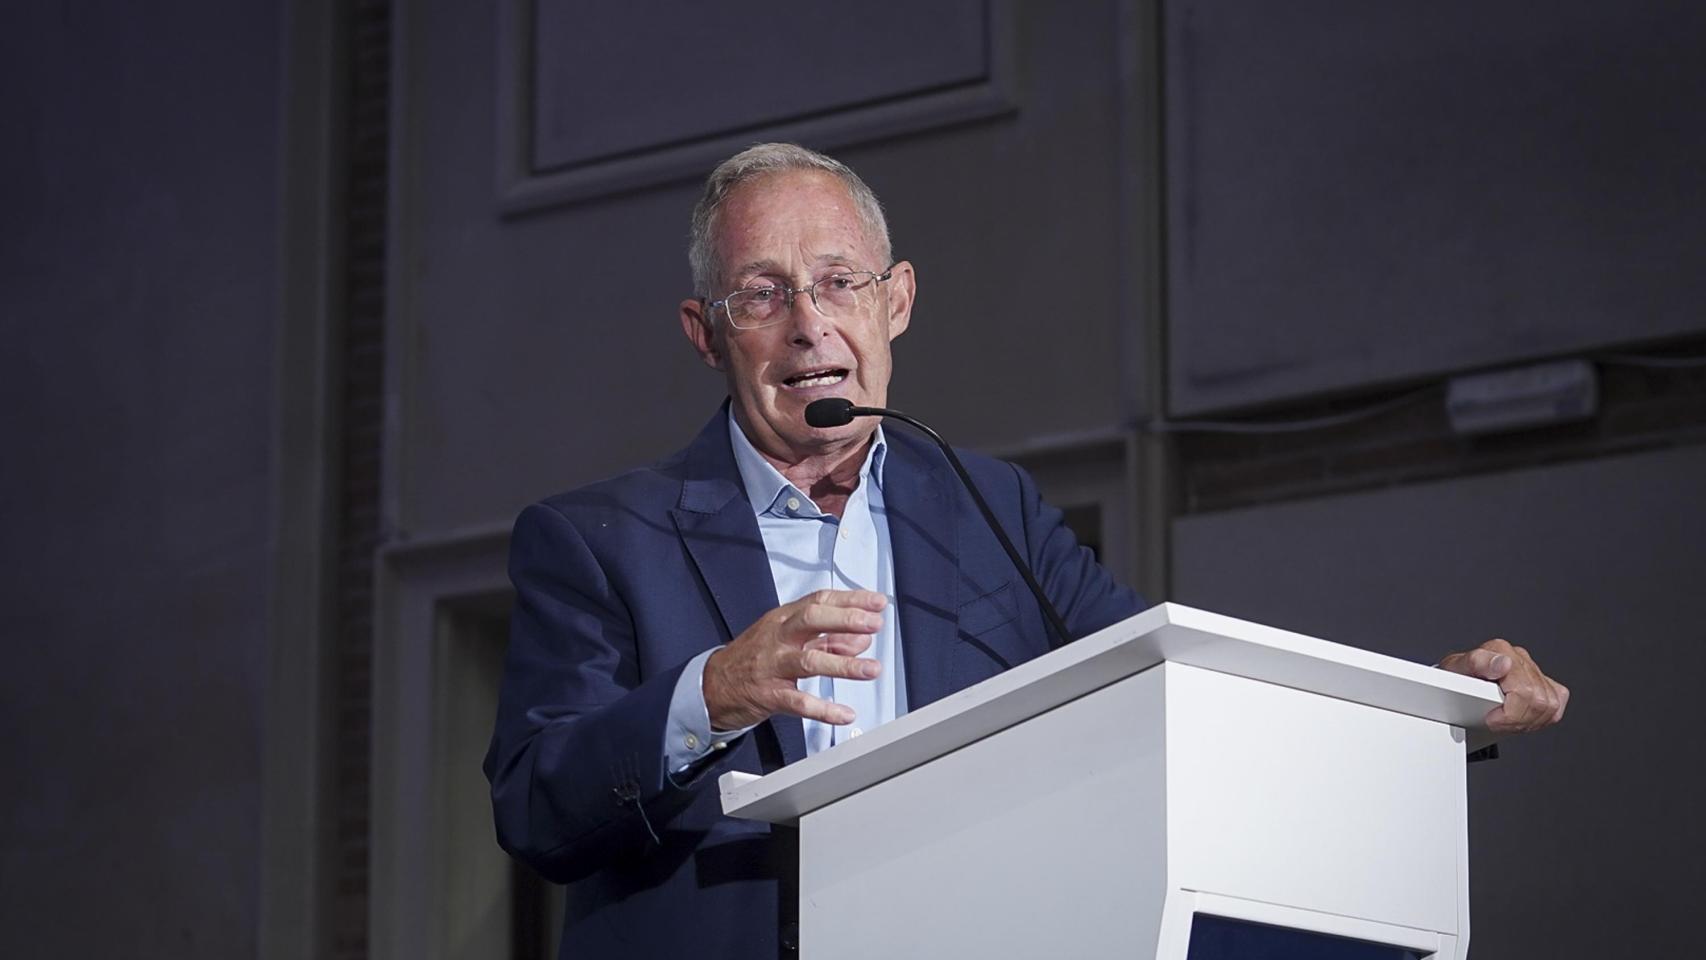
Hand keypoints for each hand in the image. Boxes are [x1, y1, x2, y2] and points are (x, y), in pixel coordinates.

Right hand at [702, 589, 887, 730]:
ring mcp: (772, 665)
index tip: (878, 603)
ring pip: (809, 660)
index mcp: (784, 619)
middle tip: (874, 624)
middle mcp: (778, 637)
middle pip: (812, 619)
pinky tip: (844, 713)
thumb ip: (828, 639)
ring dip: (844, 665)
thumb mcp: (788, 640)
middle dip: (846, 620)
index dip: (851, 600)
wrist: (713, 686)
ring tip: (871, 669)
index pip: (820, 600)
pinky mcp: (769, 694)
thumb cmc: (754, 658)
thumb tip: (862, 638)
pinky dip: (823, 709)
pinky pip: (798, 701)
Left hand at [1436, 638, 1568, 734]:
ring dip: (1527, 721)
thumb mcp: (1455, 670)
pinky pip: (1556, 704)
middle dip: (1516, 720)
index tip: (1491, 719)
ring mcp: (1533, 669)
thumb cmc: (1454, 676)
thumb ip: (1477, 663)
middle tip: (1496, 723)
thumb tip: (1503, 663)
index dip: (1508, 713)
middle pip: (1538, 701)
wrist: (1454, 682)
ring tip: (1505, 721)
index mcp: (1500, 650)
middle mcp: (1520, 658)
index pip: (1524, 691)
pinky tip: (1522, 717)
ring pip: (1549, 706)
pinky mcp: (1544, 683)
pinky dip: (1540, 717)